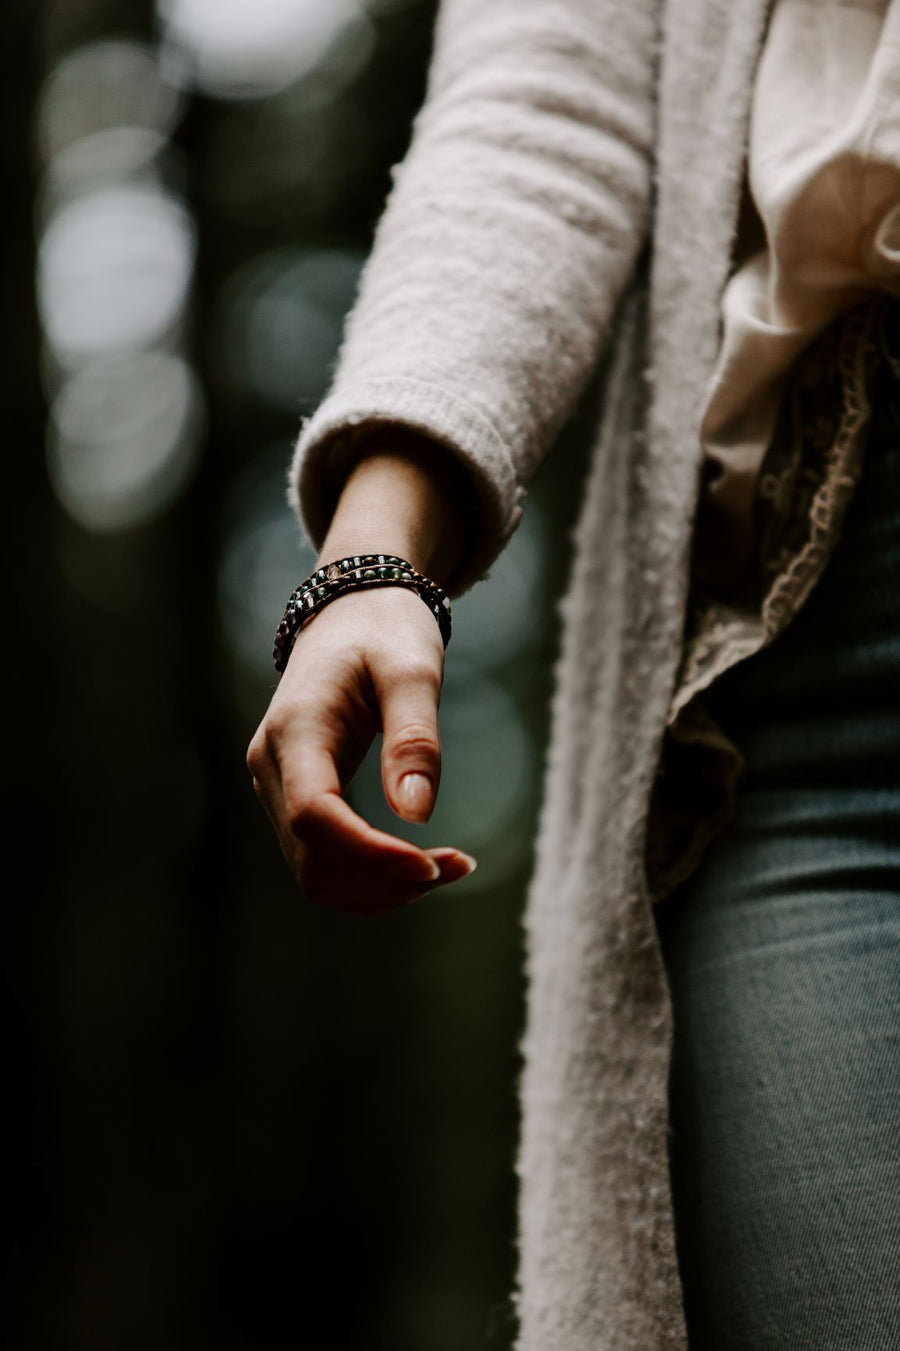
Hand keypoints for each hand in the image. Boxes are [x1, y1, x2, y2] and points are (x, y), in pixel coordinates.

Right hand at [247, 582, 475, 915]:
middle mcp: (272, 765)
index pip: (314, 816)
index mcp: (296, 727)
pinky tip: (420, 865)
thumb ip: (414, 737)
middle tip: (459, 866)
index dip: (370, 854)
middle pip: (313, 858)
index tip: (433, 867)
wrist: (352, 613)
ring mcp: (277, 787)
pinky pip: (323, 860)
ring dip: (380, 887)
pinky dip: (371, 877)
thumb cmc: (386, 631)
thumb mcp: (413, 669)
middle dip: (384, 879)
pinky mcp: (295, 799)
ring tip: (449, 867)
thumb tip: (416, 815)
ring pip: (314, 872)